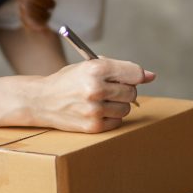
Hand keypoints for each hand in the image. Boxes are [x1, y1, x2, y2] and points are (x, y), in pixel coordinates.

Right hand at [29, 58, 155, 132]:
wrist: (41, 100)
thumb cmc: (68, 81)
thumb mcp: (89, 66)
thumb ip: (120, 69)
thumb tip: (151, 76)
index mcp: (95, 69)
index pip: (134, 73)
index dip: (136, 76)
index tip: (133, 78)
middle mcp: (95, 89)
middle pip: (132, 92)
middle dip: (125, 90)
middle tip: (111, 89)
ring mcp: (94, 109)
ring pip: (126, 109)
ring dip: (118, 105)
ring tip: (101, 101)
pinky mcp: (92, 126)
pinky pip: (117, 122)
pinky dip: (111, 117)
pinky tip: (96, 111)